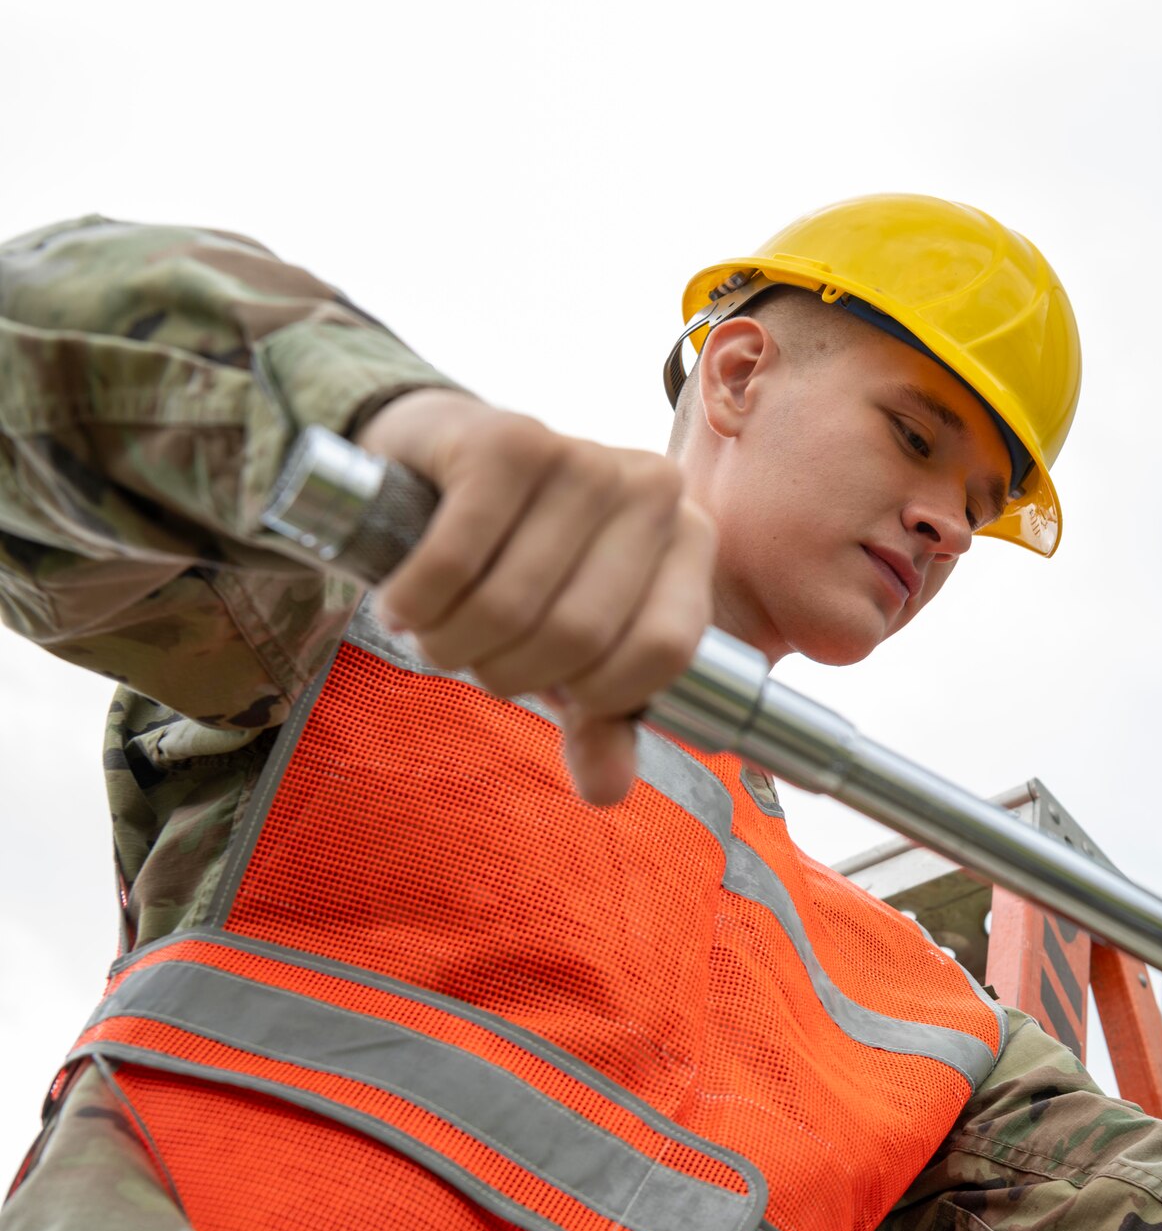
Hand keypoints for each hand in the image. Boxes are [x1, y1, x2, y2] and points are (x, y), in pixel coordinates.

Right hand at [355, 389, 714, 805]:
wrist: (438, 461)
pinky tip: (402, 602)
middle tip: (472, 655)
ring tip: (435, 628)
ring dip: (451, 643)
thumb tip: (608, 791)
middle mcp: (650, 489)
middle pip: (579, 636)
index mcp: (690, 541)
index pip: (664, 652)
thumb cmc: (519, 564)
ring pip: (510, 605)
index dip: (598, 696)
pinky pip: (453, 560)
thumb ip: (599, 721)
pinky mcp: (504, 438)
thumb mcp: (569, 651)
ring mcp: (581, 455)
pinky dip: (414, 602)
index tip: (553, 689)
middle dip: (507, 673)